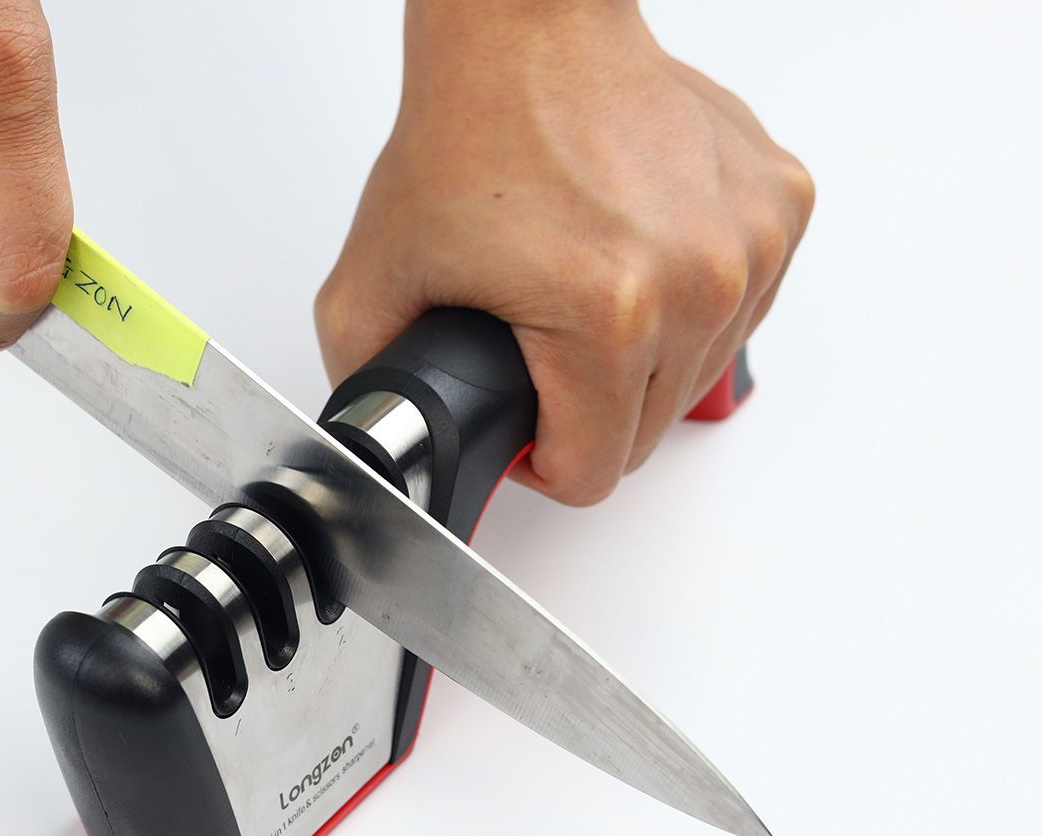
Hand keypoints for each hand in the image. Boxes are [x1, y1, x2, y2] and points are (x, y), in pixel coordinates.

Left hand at [316, 1, 813, 504]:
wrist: (528, 30)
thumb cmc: (468, 132)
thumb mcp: (373, 280)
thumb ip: (373, 380)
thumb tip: (388, 441)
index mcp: (609, 314)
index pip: (593, 472)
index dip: (542, 460)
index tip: (523, 423)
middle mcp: (698, 280)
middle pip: (646, 432)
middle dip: (587, 413)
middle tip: (540, 350)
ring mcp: (750, 241)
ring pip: (698, 376)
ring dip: (643, 363)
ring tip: (585, 295)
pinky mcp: (781, 206)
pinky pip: (739, 309)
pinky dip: (692, 303)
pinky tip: (638, 257)